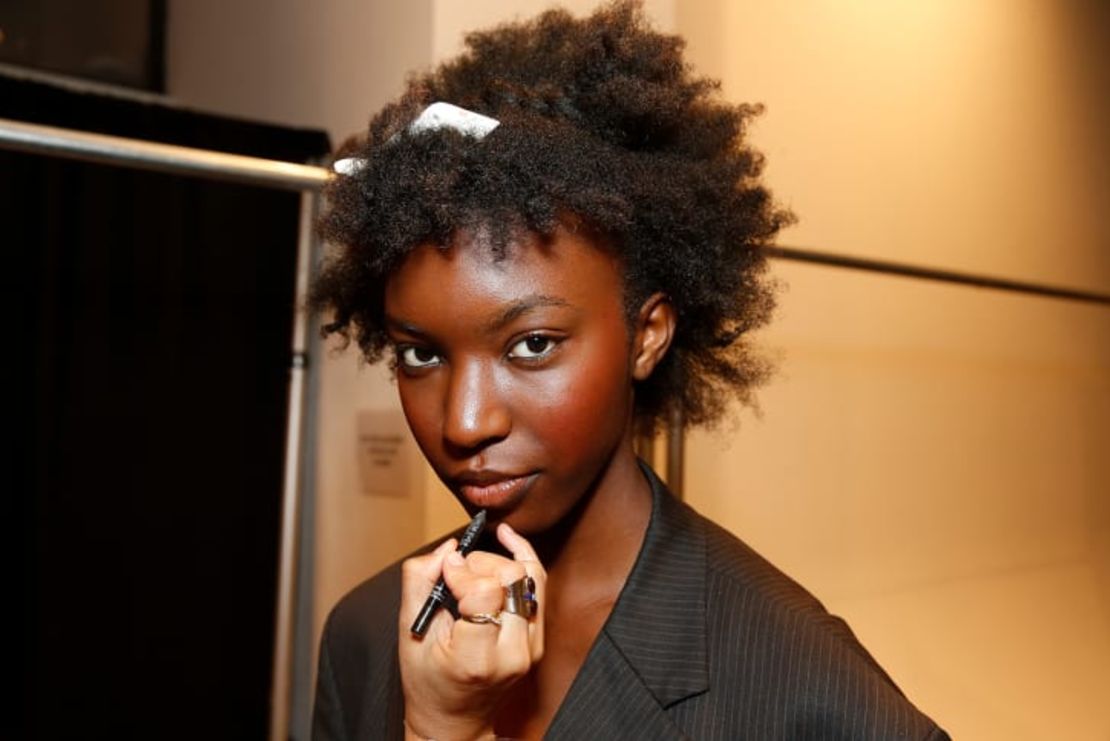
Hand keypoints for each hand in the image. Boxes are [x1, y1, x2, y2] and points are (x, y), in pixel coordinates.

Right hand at [399, 523, 545, 740]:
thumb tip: (447, 548)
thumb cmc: (428, 681)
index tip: (445, 571)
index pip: (486, 591)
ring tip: (470, 570)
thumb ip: (420, 582)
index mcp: (478, 657)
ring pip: (527, 576)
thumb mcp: (410, 632)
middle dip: (478, 564)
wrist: (455, 719)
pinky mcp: (537, 638)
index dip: (462, 572)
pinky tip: (506, 537)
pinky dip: (522, 557)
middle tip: (454, 573)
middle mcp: (513, 652)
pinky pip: (537, 585)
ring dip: (496, 562)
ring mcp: (530, 646)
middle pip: (510, 577)